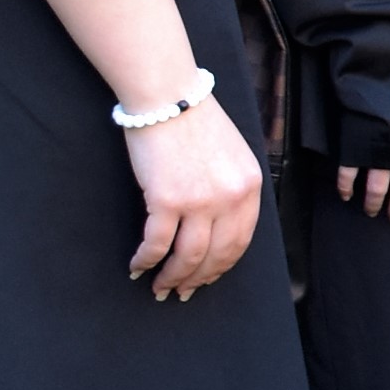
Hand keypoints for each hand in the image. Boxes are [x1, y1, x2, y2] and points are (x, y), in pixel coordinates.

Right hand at [125, 101, 263, 299]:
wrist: (168, 96)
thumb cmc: (195, 121)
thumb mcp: (233, 155)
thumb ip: (232, 188)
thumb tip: (222, 225)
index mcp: (250, 186)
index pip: (241, 240)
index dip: (222, 265)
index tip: (208, 277)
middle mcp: (230, 197)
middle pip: (217, 255)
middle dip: (199, 279)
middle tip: (183, 292)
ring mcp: (200, 201)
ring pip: (188, 256)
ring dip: (173, 278)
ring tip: (161, 288)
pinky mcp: (167, 200)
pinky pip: (157, 244)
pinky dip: (146, 260)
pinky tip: (138, 267)